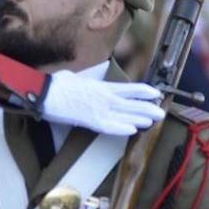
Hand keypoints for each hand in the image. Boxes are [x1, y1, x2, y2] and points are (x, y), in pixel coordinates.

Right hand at [43, 71, 164, 135]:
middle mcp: (105, 98)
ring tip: (153, 120)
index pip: (130, 89)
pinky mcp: (91, 121)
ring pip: (126, 114)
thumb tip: (83, 82)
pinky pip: (111, 126)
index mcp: (102, 87)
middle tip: (161, 112)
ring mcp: (100, 110)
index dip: (144, 91)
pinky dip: (122, 128)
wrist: (47, 93)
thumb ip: (86, 83)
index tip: (156, 93)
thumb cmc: (58, 85)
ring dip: (141, 118)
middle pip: (132, 103)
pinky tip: (133, 129)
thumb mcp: (77, 79)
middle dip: (148, 108)